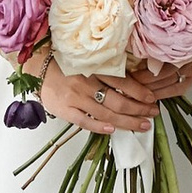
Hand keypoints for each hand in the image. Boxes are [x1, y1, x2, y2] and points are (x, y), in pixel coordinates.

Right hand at [40, 57, 168, 137]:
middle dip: (139, 109)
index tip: (152, 99)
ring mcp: (75, 97)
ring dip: (127, 121)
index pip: (122, 81)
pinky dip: (99, 126)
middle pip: (118, 100)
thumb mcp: (88, 62)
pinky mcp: (64, 109)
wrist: (38, 68)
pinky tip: (112, 130)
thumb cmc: (66, 65)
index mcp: (94, 68)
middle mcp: (87, 82)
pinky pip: (84, 121)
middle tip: (153, 114)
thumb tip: (132, 83)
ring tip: (142, 125)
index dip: (140, 91)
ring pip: (106, 113)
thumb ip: (105, 71)